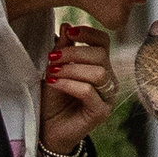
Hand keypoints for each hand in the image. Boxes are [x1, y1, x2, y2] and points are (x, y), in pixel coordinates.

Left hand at [40, 36, 117, 155]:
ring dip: (71, 69)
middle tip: (52, 57)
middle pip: (101, 55)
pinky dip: (69, 84)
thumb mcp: (56, 68)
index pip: (104, 42)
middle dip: (74, 52)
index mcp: (101, 66)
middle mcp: (109, 80)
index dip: (88, 33)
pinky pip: (88, 92)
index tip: (69, 31)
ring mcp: (108, 97)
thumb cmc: (53, 99)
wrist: (48, 130)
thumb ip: (63, 48)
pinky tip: (54, 83)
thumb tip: (67, 26)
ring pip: (98, 73)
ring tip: (52, 72)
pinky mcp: (101, 113)